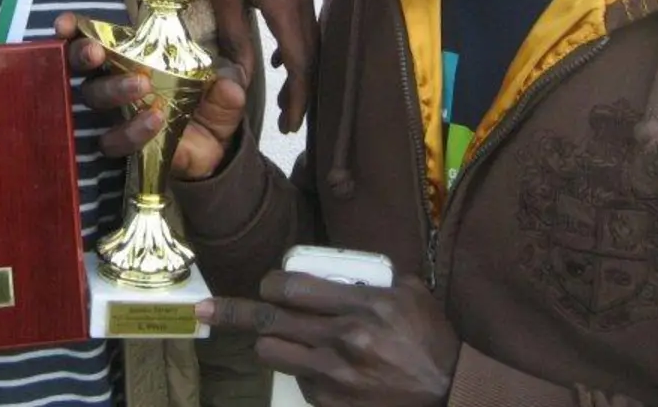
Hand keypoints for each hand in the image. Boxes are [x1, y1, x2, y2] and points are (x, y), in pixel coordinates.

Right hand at [56, 13, 248, 180]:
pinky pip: (112, 139)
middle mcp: (113, 81)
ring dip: (112, 88)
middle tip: (98, 52)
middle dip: (85, 53)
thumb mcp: (224, 92)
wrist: (213, 152)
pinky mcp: (121, 144)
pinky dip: (131, 130)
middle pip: (83, 65)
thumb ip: (227, 86)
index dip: (74, 29)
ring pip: (93, 98)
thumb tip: (229, 84)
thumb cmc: (207, 106)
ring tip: (142, 85)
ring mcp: (114, 114)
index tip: (65, 25)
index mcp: (130, 56)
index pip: (93, 37)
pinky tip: (154, 121)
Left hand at [198, 272, 459, 406]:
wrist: (450, 394)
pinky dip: (302, 371)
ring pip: (271, 352)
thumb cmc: (431, 339)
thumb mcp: (411, 294)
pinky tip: (326, 368)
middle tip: (206, 309)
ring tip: (282, 337)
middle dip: (232, 312)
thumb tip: (333, 264)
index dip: (270, 284)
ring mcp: (336, 377)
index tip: (269, 285)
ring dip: (270, 342)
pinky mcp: (332, 404)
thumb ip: (371, 275)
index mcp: (363, 306)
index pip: (291, 288)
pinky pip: (297, 381)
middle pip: (268, 321)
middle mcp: (344, 340)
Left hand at [212, 0, 318, 133]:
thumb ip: (232, 34)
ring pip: (309, 33)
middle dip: (304, 87)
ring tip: (287, 94)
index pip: (301, 62)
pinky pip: (302, 16)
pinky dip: (296, 42)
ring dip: (301, 65)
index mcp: (285, 1)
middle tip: (290, 119)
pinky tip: (280, 55)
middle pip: (312, 51)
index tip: (290, 126)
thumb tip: (244, 78)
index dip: (298, 97)